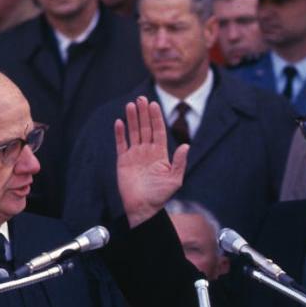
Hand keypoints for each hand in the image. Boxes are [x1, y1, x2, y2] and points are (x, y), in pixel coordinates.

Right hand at [114, 96, 187, 227]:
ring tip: (130, 105)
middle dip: (143, 113)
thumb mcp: (175, 179)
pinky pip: (121, 144)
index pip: (158, 131)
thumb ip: (179, 162)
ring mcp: (134, 155)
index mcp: (160, 154)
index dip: (156, 118)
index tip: (154, 104)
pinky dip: (120, 133)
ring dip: (132, 119)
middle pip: (145, 128)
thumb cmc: (160, 196)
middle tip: (141, 98)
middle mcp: (147, 152)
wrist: (143, 208)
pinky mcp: (123, 161)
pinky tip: (119, 122)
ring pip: (133, 133)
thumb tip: (186, 146)